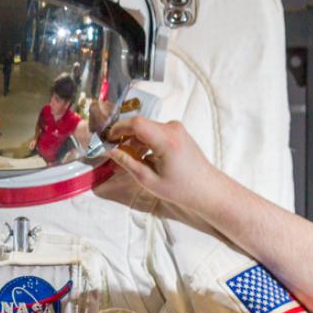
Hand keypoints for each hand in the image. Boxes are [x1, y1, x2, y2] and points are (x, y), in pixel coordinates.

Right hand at [104, 116, 219, 210]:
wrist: (206, 189)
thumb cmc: (180, 189)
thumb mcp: (149, 180)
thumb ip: (127, 163)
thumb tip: (109, 152)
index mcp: (166, 139)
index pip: (136, 123)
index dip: (117, 129)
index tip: (106, 140)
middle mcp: (172, 128)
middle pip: (139, 126)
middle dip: (124, 138)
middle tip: (112, 154)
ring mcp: (176, 129)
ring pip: (146, 130)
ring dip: (133, 143)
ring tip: (125, 161)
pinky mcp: (177, 133)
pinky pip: (154, 133)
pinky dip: (144, 143)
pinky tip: (139, 159)